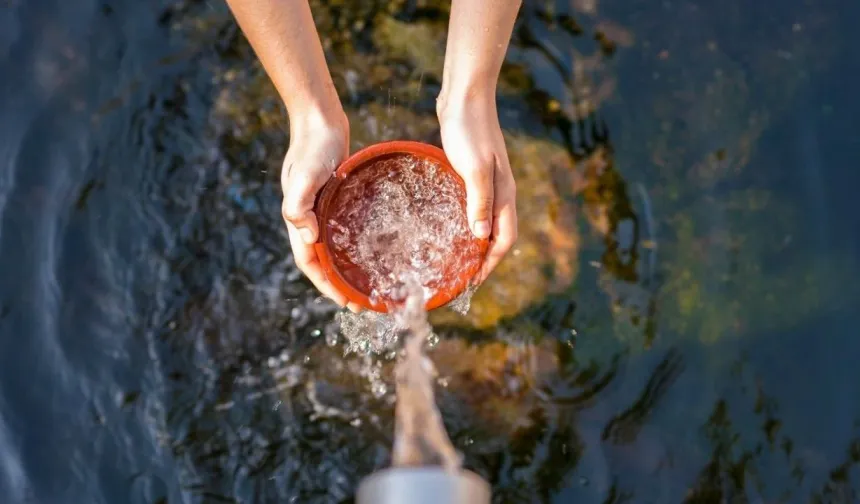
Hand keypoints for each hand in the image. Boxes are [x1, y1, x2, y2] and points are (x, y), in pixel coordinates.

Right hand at [281, 110, 362, 311]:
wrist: (319, 121)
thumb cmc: (312, 147)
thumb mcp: (304, 175)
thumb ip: (299, 205)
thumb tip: (307, 237)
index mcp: (299, 219)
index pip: (310, 262)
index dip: (326, 285)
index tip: (345, 302)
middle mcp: (309, 219)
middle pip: (322, 261)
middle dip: (338, 285)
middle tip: (362, 303)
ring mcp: (321, 210)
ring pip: (333, 248)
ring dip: (346, 268)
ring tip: (367, 284)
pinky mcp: (335, 200)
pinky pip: (343, 230)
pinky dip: (353, 245)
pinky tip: (371, 249)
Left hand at [438, 94, 517, 283]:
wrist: (465, 96)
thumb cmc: (469, 130)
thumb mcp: (474, 168)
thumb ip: (479, 202)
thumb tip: (480, 237)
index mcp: (503, 194)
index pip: (504, 240)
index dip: (490, 264)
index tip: (472, 282)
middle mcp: (499, 192)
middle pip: (497, 235)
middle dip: (483, 260)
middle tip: (461, 278)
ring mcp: (487, 182)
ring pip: (484, 222)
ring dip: (474, 243)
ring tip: (454, 260)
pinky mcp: (472, 173)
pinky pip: (472, 207)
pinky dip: (464, 223)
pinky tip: (446, 225)